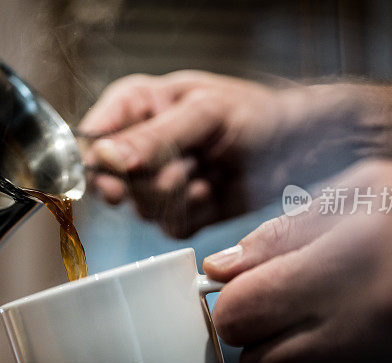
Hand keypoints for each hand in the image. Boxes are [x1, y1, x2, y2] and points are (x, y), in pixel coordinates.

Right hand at [80, 70, 375, 237]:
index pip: (92, 138)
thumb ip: (155, 137)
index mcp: (136, 106)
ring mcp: (156, 180)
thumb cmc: (258, 114)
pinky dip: (192, 216)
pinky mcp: (177, 210)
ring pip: (140, 208)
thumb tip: (108, 157)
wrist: (300, 149)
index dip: (103, 163)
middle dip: (155, 179)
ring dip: (178, 197)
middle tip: (188, 165)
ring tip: (207, 173)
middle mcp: (139, 145)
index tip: (125, 174)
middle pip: (113, 181)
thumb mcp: (205, 115)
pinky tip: (212, 193)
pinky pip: (166, 227)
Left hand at [202, 160, 391, 362]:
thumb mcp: (361, 192)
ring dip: (279, 360)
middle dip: (252, 331)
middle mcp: (358, 334)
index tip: (241, 280)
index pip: (241, 312)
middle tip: (274, 299)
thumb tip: (225, 265)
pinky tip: (329, 348)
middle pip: (256, 362)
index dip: (230, 296)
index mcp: (343, 273)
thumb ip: (283, 233)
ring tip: (306, 321)